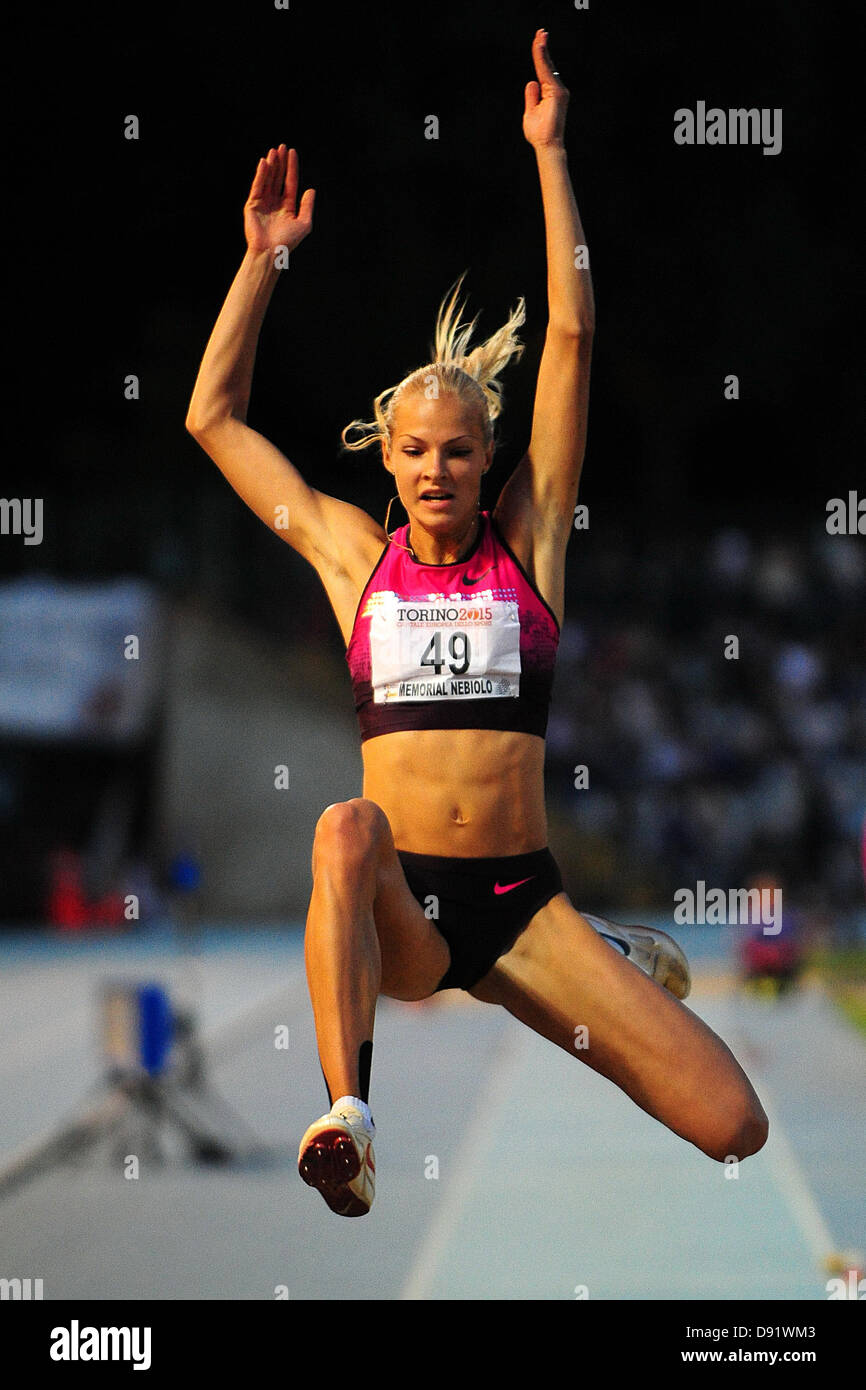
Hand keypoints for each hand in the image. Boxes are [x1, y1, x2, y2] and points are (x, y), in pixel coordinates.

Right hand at [243, 144, 314, 255]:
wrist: (270, 252)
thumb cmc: (288, 241)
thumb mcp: (304, 223)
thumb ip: (307, 206)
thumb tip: (311, 190)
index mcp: (287, 207)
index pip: (290, 182)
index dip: (291, 168)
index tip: (293, 152)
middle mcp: (274, 203)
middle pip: (278, 178)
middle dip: (281, 163)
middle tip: (283, 147)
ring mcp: (263, 203)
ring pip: (268, 179)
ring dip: (271, 165)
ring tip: (274, 151)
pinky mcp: (252, 205)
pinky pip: (257, 186)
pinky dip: (260, 174)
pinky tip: (265, 162)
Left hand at [523, 29, 568, 148]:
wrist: (546, 144)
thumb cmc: (539, 133)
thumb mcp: (531, 111)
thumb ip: (532, 96)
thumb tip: (531, 82)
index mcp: (550, 93)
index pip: (543, 71)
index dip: (540, 57)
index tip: (538, 42)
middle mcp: (556, 89)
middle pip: (547, 65)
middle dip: (543, 48)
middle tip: (540, 32)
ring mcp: (558, 91)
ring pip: (547, 66)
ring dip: (542, 50)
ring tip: (539, 35)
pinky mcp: (557, 93)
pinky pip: (547, 72)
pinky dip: (542, 59)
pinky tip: (539, 48)